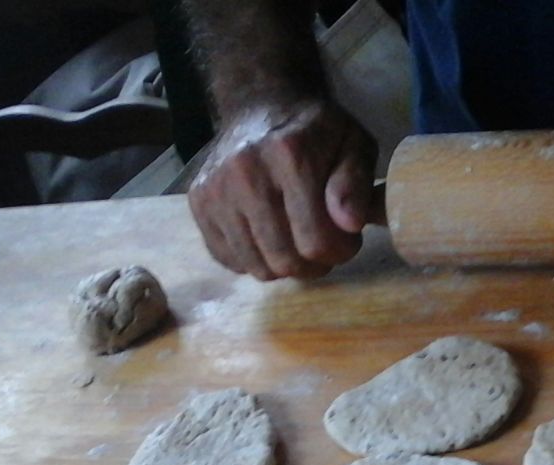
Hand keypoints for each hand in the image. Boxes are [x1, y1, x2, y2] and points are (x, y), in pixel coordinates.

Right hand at [188, 99, 375, 279]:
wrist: (260, 108)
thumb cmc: (316, 133)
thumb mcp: (354, 146)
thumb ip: (355, 184)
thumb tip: (349, 224)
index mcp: (289, 156)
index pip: (315, 240)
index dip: (339, 251)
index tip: (347, 239)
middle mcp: (245, 172)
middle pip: (284, 260)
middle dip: (314, 264)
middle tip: (323, 245)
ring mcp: (216, 189)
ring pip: (257, 267)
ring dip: (285, 266)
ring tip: (297, 242)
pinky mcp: (198, 203)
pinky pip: (230, 260)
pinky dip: (254, 259)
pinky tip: (268, 237)